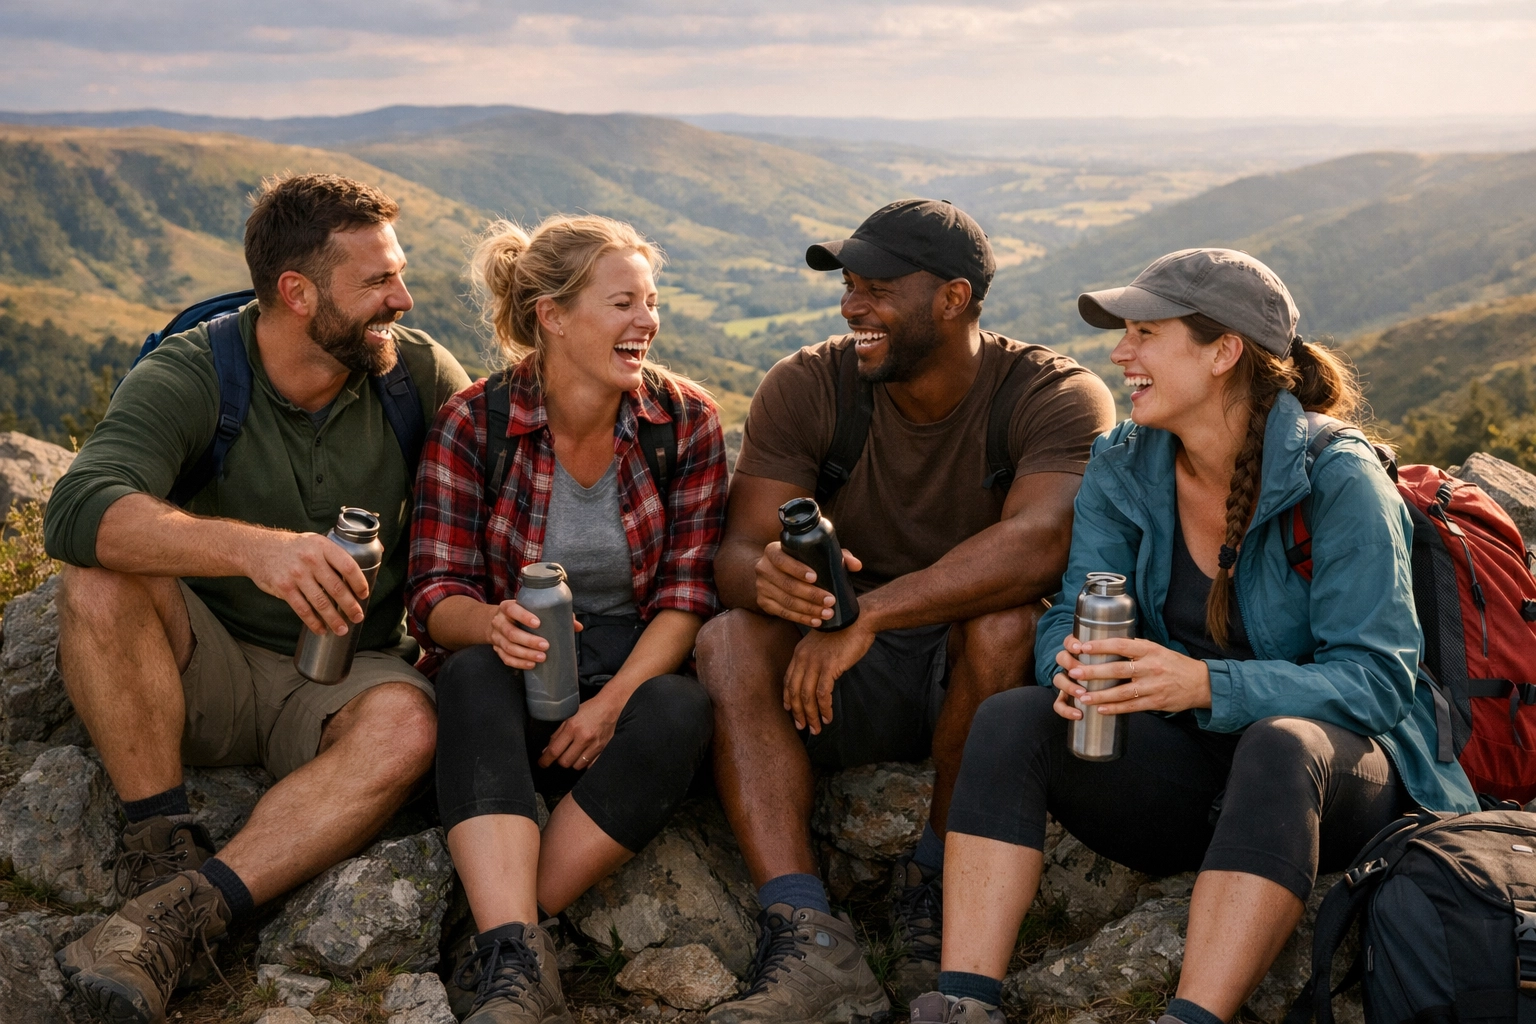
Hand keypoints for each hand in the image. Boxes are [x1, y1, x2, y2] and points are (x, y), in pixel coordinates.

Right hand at [248, 531, 370, 635]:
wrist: (258, 549)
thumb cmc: (294, 547)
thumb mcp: (317, 541)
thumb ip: (340, 550)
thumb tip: (380, 550)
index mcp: (323, 547)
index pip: (347, 566)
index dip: (359, 583)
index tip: (364, 594)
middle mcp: (310, 560)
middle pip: (336, 587)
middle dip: (350, 606)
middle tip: (358, 617)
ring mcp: (296, 574)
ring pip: (320, 602)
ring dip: (333, 619)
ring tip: (342, 629)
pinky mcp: (284, 588)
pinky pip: (302, 609)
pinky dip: (313, 622)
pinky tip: (321, 629)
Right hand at [488, 601, 582, 669]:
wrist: (498, 621)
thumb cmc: (521, 614)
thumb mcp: (532, 609)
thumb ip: (554, 614)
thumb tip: (577, 626)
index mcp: (508, 607)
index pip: (513, 610)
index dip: (524, 616)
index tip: (538, 623)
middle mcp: (499, 621)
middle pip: (511, 633)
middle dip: (528, 641)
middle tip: (545, 645)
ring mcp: (496, 636)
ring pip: (508, 647)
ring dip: (525, 654)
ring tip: (541, 657)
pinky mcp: (497, 649)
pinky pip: (506, 658)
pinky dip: (518, 663)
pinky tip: (531, 665)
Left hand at [540, 689, 620, 768]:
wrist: (610, 707)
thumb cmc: (589, 710)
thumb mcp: (569, 717)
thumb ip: (557, 734)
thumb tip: (547, 750)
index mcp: (573, 728)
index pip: (555, 750)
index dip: (545, 760)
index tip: (542, 763)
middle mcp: (584, 738)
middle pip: (565, 762)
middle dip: (559, 760)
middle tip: (560, 755)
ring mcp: (595, 746)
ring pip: (577, 766)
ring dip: (572, 762)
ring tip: (573, 753)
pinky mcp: (603, 750)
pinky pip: (589, 765)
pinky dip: (584, 762)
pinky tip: (583, 754)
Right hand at [755, 543, 861, 626]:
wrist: (775, 572)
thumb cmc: (801, 560)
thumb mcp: (815, 554)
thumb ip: (837, 556)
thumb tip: (856, 565)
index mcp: (773, 551)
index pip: (782, 560)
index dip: (797, 569)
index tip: (815, 578)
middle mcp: (763, 568)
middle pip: (786, 584)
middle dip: (810, 595)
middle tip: (830, 601)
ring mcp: (761, 587)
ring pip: (786, 601)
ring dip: (808, 609)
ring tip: (827, 613)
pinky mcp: (763, 603)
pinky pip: (783, 613)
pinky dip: (801, 618)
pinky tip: (815, 621)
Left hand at [782, 618, 876, 732]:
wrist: (859, 620)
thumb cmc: (844, 631)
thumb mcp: (822, 644)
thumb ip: (815, 659)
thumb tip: (817, 678)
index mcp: (800, 652)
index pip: (788, 680)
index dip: (788, 698)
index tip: (790, 711)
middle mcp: (803, 658)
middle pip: (794, 692)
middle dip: (798, 713)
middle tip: (802, 727)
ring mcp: (815, 662)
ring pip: (807, 697)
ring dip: (811, 715)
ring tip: (816, 728)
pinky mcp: (829, 667)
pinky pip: (822, 694)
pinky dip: (824, 709)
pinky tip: (828, 717)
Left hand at [1051, 636, 1211, 716]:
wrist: (1201, 683)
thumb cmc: (1174, 664)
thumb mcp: (1157, 649)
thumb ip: (1136, 648)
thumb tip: (1110, 644)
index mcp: (1149, 650)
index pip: (1120, 645)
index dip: (1099, 646)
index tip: (1081, 647)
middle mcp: (1150, 667)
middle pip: (1116, 669)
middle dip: (1093, 672)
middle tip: (1074, 673)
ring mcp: (1153, 686)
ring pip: (1121, 692)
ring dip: (1100, 695)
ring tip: (1082, 696)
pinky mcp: (1156, 702)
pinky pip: (1131, 707)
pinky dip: (1115, 709)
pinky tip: (1100, 709)